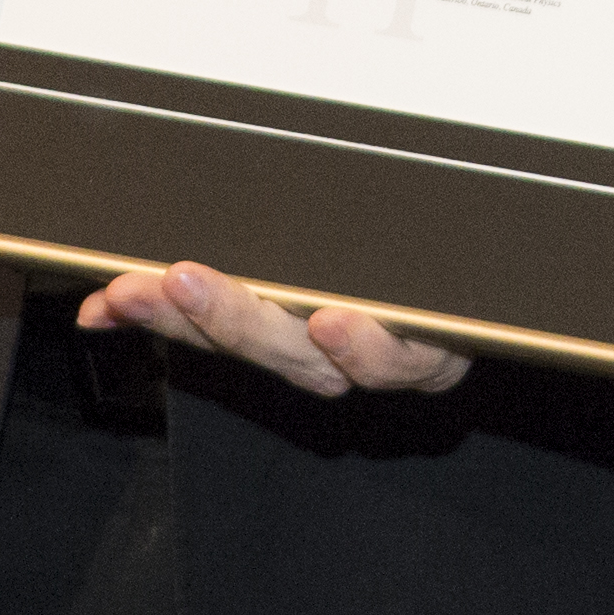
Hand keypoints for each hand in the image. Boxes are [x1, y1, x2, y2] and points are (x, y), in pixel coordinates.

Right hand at [74, 261, 467, 396]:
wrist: (504, 294)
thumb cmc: (394, 277)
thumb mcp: (304, 254)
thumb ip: (214, 272)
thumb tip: (109, 294)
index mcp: (288, 332)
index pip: (205, 328)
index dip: (152, 317)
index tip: (110, 299)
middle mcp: (332, 354)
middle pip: (258, 344)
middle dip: (203, 315)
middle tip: (161, 283)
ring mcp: (385, 355)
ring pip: (318, 360)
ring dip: (265, 328)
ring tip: (227, 293)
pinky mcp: (440, 348)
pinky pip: (402, 356)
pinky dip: (365, 345)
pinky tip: (335, 320)